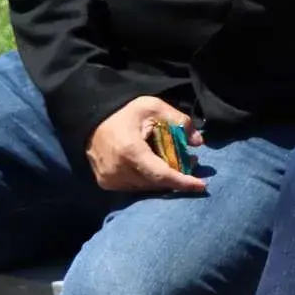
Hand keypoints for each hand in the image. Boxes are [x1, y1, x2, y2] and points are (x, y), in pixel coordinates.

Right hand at [86, 97, 206, 193]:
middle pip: (156, 183)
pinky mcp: (106, 183)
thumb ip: (179, 121)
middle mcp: (118, 170)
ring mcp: (110, 179)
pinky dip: (148, 180)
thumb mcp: (154, 107)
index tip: (202, 186)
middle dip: (178, 177)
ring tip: (177, 162)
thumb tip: (198, 142)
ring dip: (163, 179)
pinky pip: (134, 187)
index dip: (183, 182)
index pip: (161, 175)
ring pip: (146, 187)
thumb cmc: (125, 112)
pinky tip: (156, 167)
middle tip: (193, 163)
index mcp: (130, 151)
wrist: (92, 119)